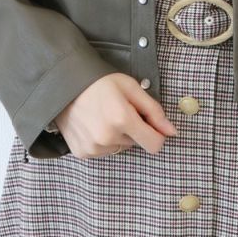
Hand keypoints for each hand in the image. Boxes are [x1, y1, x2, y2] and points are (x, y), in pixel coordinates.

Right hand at [53, 73, 178, 158]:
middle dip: (134, 129)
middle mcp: (108, 138)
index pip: (155, 144)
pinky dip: (103, 141)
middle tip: (119, 110)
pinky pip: (104, 152)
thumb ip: (154, 111)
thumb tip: (172, 132)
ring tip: (104, 116)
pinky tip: (94, 124)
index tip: (149, 122)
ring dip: (118, 135)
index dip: (157, 133)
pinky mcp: (83, 153)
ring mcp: (94, 148)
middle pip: (137, 144)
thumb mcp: (131, 87)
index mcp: (122, 119)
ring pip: (120, 148)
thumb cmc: (101, 82)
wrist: (65, 85)